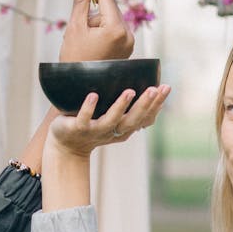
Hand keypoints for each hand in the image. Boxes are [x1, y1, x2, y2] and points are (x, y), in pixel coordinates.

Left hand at [47, 81, 170, 158]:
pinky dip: (88, 108)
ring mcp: (95, 131)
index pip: (145, 118)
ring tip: (129, 91)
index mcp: (124, 129)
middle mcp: (113, 131)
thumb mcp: (113, 121)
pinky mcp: (78, 129)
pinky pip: (84, 119)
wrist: (66, 146)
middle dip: (144, 105)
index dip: (156, 105)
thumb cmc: (93, 126)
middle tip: (155, 89)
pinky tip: (93, 96)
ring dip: (121, 106)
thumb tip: (143, 85)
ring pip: (111, 120)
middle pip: (132, 120)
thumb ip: (127, 109)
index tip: (166, 88)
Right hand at [58, 0, 134, 62]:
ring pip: (108, 16)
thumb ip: (80, 1)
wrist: (78, 89)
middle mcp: (127, 34)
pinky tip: (85, 37)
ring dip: (92, 17)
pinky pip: (111, 27)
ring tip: (77, 33)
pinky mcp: (125, 47)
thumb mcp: (75, 27)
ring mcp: (128, 42)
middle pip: (108, 5)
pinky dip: (98, 26)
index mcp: (116, 29)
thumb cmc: (74, 60)